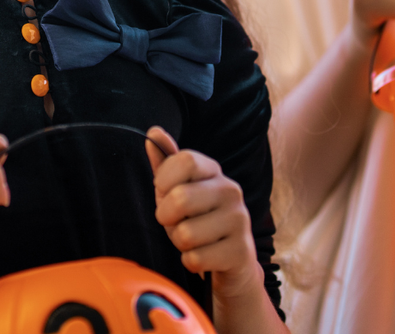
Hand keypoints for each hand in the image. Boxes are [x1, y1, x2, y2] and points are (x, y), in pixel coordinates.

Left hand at [145, 128, 263, 302]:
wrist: (230, 261)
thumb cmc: (198, 221)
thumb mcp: (177, 191)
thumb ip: (165, 163)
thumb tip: (154, 132)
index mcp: (214, 171)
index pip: (185, 160)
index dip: (164, 179)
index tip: (163, 191)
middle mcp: (230, 191)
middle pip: (180, 198)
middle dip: (166, 217)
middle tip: (176, 222)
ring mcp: (239, 221)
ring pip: (185, 234)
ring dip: (179, 243)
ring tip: (193, 240)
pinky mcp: (240, 251)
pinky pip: (195, 259)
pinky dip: (190, 262)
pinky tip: (204, 256)